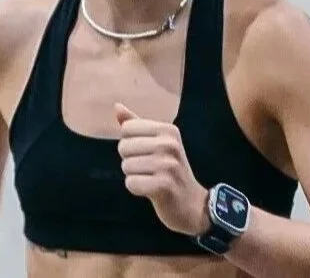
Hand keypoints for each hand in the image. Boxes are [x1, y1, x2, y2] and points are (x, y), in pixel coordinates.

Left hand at [115, 103, 209, 235]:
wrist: (192, 203)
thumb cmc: (171, 169)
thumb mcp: (159, 142)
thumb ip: (137, 124)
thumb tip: (117, 106)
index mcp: (168, 130)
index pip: (127, 129)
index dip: (130, 143)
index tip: (146, 153)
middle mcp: (169, 144)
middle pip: (124, 147)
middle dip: (130, 161)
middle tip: (149, 169)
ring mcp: (168, 165)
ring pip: (126, 166)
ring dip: (134, 176)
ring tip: (151, 179)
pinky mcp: (163, 185)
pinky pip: (131, 183)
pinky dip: (137, 189)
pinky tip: (151, 190)